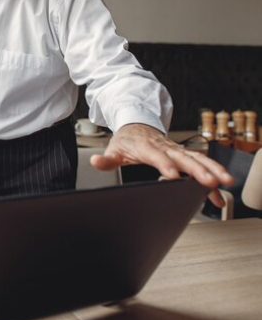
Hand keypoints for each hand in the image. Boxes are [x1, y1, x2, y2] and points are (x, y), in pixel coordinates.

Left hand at [89, 123, 233, 206]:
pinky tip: (219, 194)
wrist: (136, 125)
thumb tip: (95, 162)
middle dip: (198, 170)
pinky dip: (211, 177)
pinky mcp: (183, 154)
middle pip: (184, 157)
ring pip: (198, 158)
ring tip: (225, 182)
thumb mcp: (113, 149)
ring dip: (213, 169)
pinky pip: (200, 164)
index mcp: (147, 146)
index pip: (157, 156)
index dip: (165, 164)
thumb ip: (107, 159)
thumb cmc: (127, 140)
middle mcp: (165, 147)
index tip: (172, 175)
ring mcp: (176, 150)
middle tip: (209, 181)